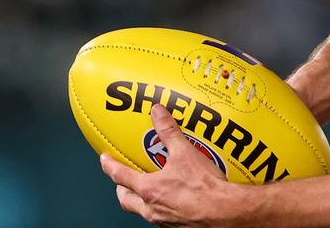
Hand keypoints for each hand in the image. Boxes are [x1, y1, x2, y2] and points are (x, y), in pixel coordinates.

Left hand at [100, 104, 242, 226]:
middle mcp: (151, 208)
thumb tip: (158, 113)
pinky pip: (161, 216)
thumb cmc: (204, 188)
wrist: (224, 212)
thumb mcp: (185, 153)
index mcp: (149, 189)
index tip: (104, 159)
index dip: (109, 166)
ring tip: (152, 187)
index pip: (120, 176)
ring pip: (142, 210)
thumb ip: (169, 132)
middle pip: (126, 200)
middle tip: (124, 179)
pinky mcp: (176, 226)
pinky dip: (161, 206)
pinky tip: (175, 198)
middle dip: (122, 189)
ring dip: (141, 199)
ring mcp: (162, 220)